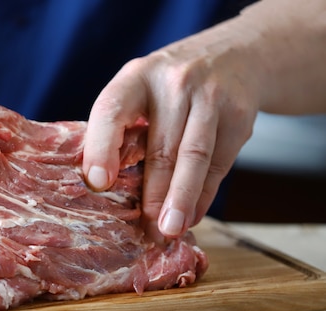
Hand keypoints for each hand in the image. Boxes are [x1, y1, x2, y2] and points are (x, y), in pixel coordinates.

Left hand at [82, 22, 258, 239]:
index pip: (112, 111)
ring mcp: (211, 96)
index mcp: (136, 77)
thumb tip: (103, 189)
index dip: (102, 148)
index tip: (97, 183)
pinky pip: (219, 164)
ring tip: (170, 230)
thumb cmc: (168, 87)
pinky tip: (192, 216)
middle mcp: (174, 83)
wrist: (233, 54)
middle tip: (147, 229)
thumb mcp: (140, 90)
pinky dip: (204, 195)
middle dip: (153, 194)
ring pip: (195, 157)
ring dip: (182, 199)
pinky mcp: (239, 115)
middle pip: (161, 146)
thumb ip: (122, 128)